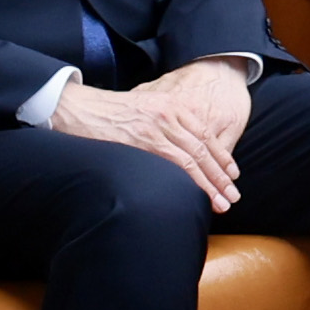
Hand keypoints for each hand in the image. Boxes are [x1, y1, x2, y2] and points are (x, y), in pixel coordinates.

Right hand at [70, 66, 246, 206]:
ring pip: (193, 158)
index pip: (205, 134)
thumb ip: (163, 126)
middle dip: (221, 175)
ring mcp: (158, 127)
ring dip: (210, 183)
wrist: (77, 107)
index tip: (232, 174)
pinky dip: (190, 181)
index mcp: (171, 106)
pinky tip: (197, 195)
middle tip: (232, 195)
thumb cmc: (105, 114)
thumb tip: (176, 151)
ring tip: (221, 203)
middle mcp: (169, 114)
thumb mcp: (142, 110)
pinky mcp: (145, 140)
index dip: (221, 156)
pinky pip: (175, 163)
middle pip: (204, 148)